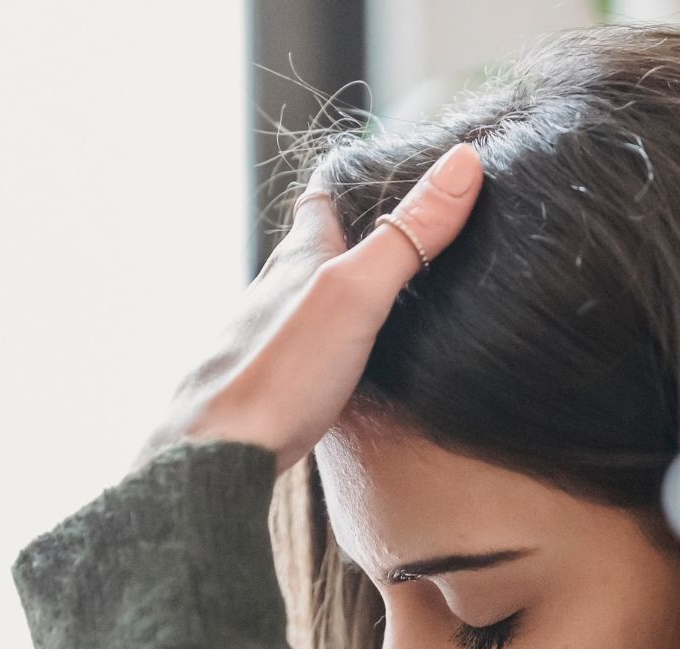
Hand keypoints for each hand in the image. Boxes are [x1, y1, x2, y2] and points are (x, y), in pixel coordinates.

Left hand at [133, 143, 484, 475]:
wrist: (216, 454)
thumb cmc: (280, 372)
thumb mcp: (356, 293)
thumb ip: (408, 234)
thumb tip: (463, 163)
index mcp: (299, 257)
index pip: (325, 195)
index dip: (360, 177)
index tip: (398, 169)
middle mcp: (278, 288)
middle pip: (318, 245)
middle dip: (359, 232)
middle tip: (408, 228)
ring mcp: (271, 336)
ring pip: (310, 296)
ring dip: (345, 287)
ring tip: (389, 291)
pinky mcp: (274, 382)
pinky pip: (310, 345)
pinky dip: (335, 338)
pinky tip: (350, 361)